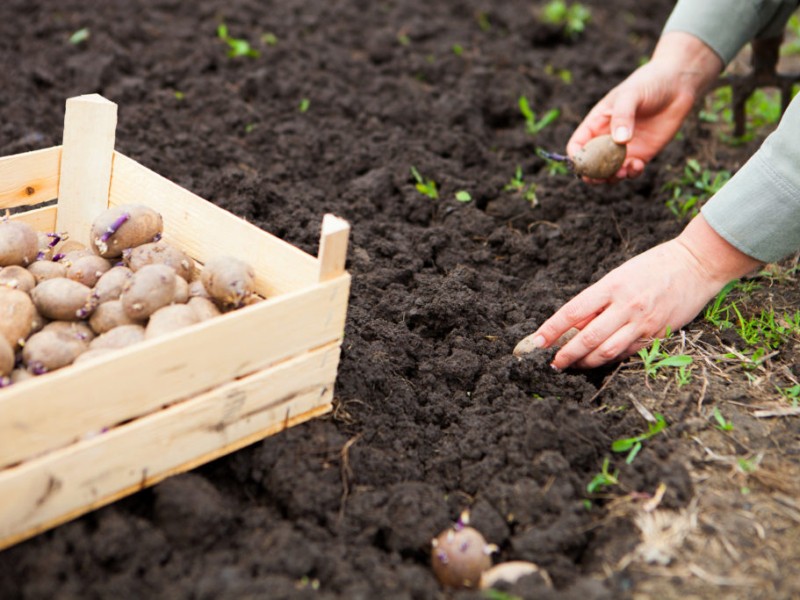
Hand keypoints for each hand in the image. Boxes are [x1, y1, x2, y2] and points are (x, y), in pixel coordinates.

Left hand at [518, 216, 760, 369]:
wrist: (697, 264)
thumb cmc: (653, 266)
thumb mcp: (619, 275)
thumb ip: (597, 300)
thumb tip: (573, 324)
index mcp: (612, 286)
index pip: (573, 312)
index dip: (551, 329)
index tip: (536, 342)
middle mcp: (626, 305)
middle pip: (587, 338)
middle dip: (565, 353)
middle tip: (552, 362)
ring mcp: (643, 322)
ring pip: (606, 351)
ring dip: (585, 362)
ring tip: (571, 365)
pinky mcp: (657, 334)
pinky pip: (627, 353)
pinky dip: (609, 359)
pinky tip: (598, 361)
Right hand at [567, 32, 722, 180]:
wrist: (677, 85)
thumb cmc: (648, 83)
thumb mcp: (630, 95)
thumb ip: (622, 116)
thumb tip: (619, 141)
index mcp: (596, 124)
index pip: (577, 145)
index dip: (576, 157)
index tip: (582, 163)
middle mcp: (606, 139)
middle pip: (591, 165)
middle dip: (592, 174)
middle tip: (599, 178)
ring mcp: (624, 149)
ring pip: (610, 172)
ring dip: (612, 177)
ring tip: (620, 172)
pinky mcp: (642, 154)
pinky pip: (631, 170)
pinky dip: (631, 173)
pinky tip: (636, 166)